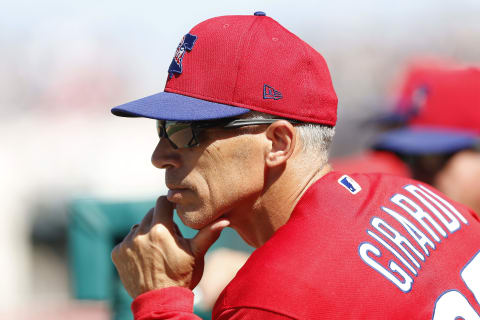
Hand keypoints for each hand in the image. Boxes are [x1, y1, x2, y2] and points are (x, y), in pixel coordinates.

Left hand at [111, 196, 229, 297]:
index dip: (169, 206)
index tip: (174, 213)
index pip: (162, 202)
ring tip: (156, 250)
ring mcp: (127, 244)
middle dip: (160, 221)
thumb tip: (225, 220)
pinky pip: (126, 242)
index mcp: (160, 230)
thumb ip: (208, 234)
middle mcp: (140, 234)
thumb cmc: (182, 277)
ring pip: (138, 228)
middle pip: (150, 214)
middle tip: (168, 238)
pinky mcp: (117, 254)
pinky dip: (134, 247)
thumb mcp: (196, 254)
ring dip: (146, 233)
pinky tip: (144, 258)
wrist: (160, 302)